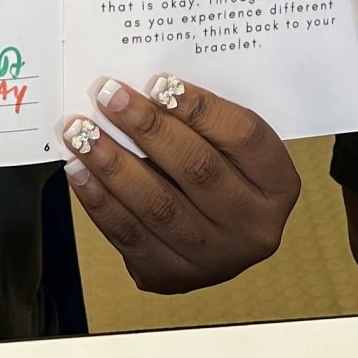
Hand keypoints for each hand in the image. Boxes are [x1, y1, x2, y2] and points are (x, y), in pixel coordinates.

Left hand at [60, 76, 300, 294]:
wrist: (216, 239)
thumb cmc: (221, 171)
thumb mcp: (232, 147)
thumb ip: (204, 121)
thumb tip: (144, 89)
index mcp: (279, 184)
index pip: (244, 136)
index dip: (200, 108)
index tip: (158, 81)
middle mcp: (253, 226)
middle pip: (198, 168)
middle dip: (147, 127)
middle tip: (109, 95)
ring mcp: (214, 259)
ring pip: (158, 204)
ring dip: (112, 162)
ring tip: (81, 131)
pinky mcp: (171, 276)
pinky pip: (129, 235)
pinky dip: (99, 200)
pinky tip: (79, 170)